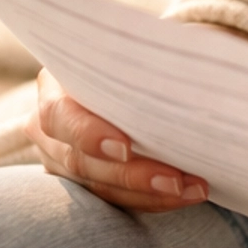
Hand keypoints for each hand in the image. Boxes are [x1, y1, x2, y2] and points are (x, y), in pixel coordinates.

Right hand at [28, 69, 209, 212]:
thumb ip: (152, 56)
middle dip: (132, 175)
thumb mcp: (138, 47)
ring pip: (99, 186)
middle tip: (174, 180)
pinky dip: (152, 199)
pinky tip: (185, 194)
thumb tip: (195, 67)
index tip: (125, 148)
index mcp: (55, 84)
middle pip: (81, 161)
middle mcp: (51, 127)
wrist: (133, 74)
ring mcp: (64, 158)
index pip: (58, 114)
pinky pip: (116, 199)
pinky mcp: (85, 181)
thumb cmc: (137, 54)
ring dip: (149, 193)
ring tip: (191, 189)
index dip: (88, 134)